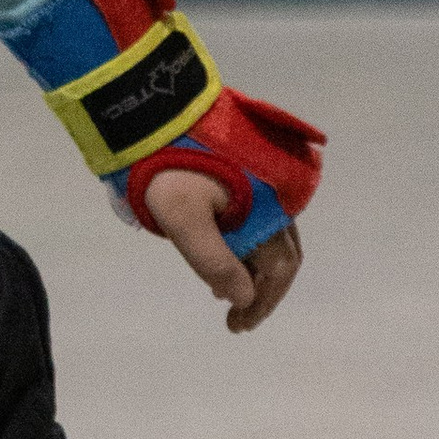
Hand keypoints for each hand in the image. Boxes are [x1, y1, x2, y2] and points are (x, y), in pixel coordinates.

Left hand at [141, 172, 301, 334]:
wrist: (156, 111)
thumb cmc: (167, 166)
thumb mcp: (183, 218)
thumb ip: (214, 261)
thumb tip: (244, 296)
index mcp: (268, 208)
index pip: (278, 269)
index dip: (262, 302)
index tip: (238, 326)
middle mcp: (277, 197)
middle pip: (282, 256)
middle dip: (262, 292)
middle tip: (238, 320)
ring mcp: (267, 183)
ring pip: (272, 238)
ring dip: (254, 271)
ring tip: (225, 294)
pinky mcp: (253, 173)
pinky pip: (262, 220)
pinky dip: (249, 247)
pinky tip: (227, 258)